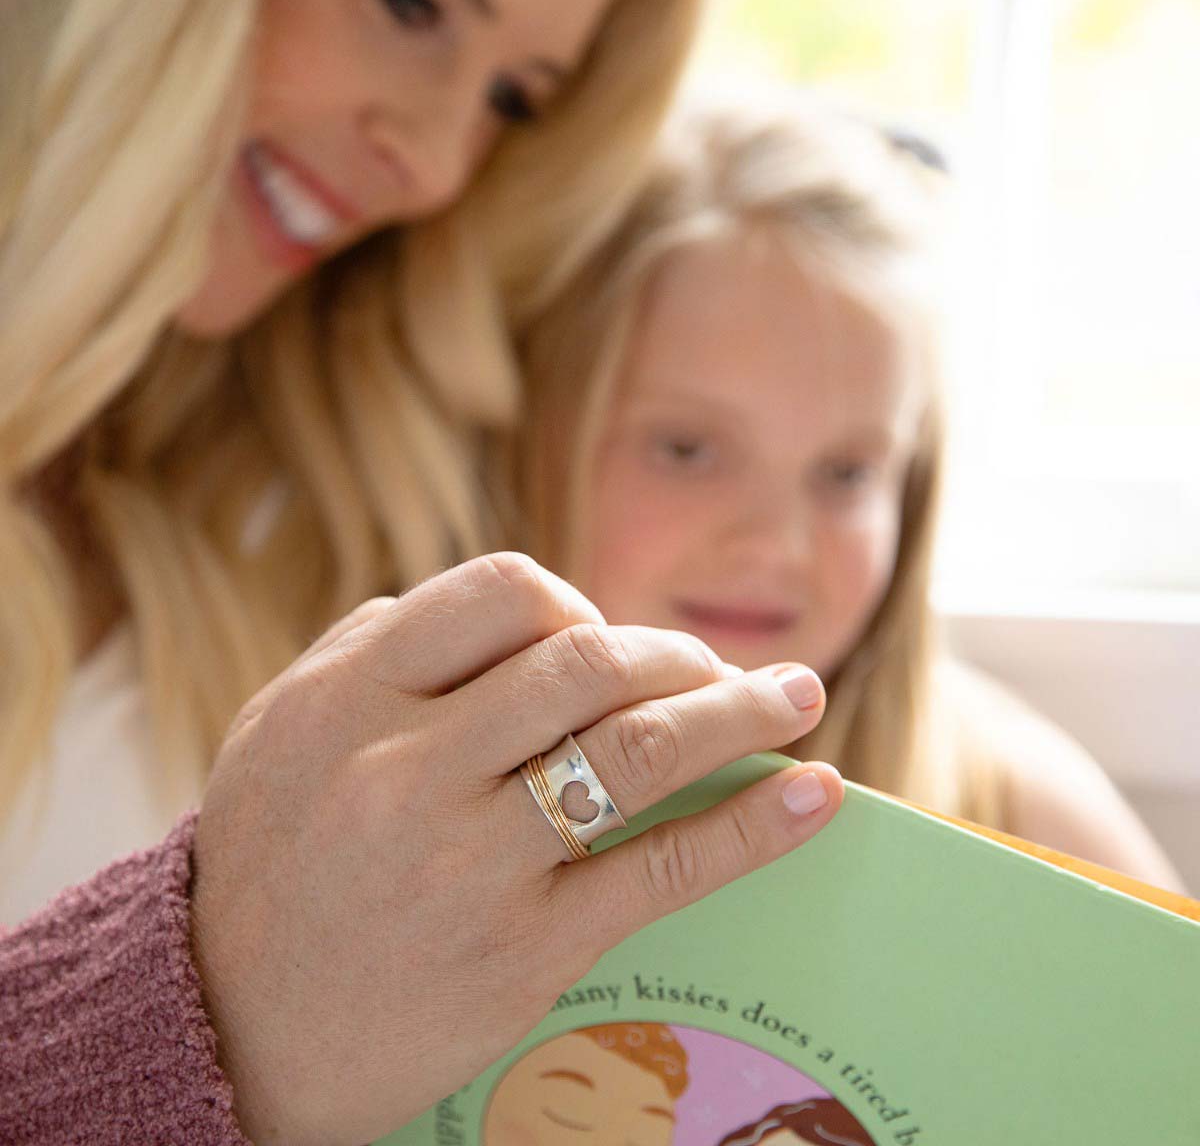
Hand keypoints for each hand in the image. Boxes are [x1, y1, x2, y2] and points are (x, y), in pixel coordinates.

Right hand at [190, 553, 841, 1144]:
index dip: (579, 603)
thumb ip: (376, 644)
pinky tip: (812, 794)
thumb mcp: (279, 725)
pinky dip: (750, 825)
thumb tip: (510, 605)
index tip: (604, 638)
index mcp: (355, 693)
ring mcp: (472, 859)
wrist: (225, 1027)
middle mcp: (412, 763)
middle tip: (720, 670)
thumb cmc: (266, 861)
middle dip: (678, 654)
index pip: (508, 592)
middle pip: (591, 663)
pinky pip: (659, 870)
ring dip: (741, 711)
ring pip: (642, 751)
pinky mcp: (524, 948)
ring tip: (798, 696)